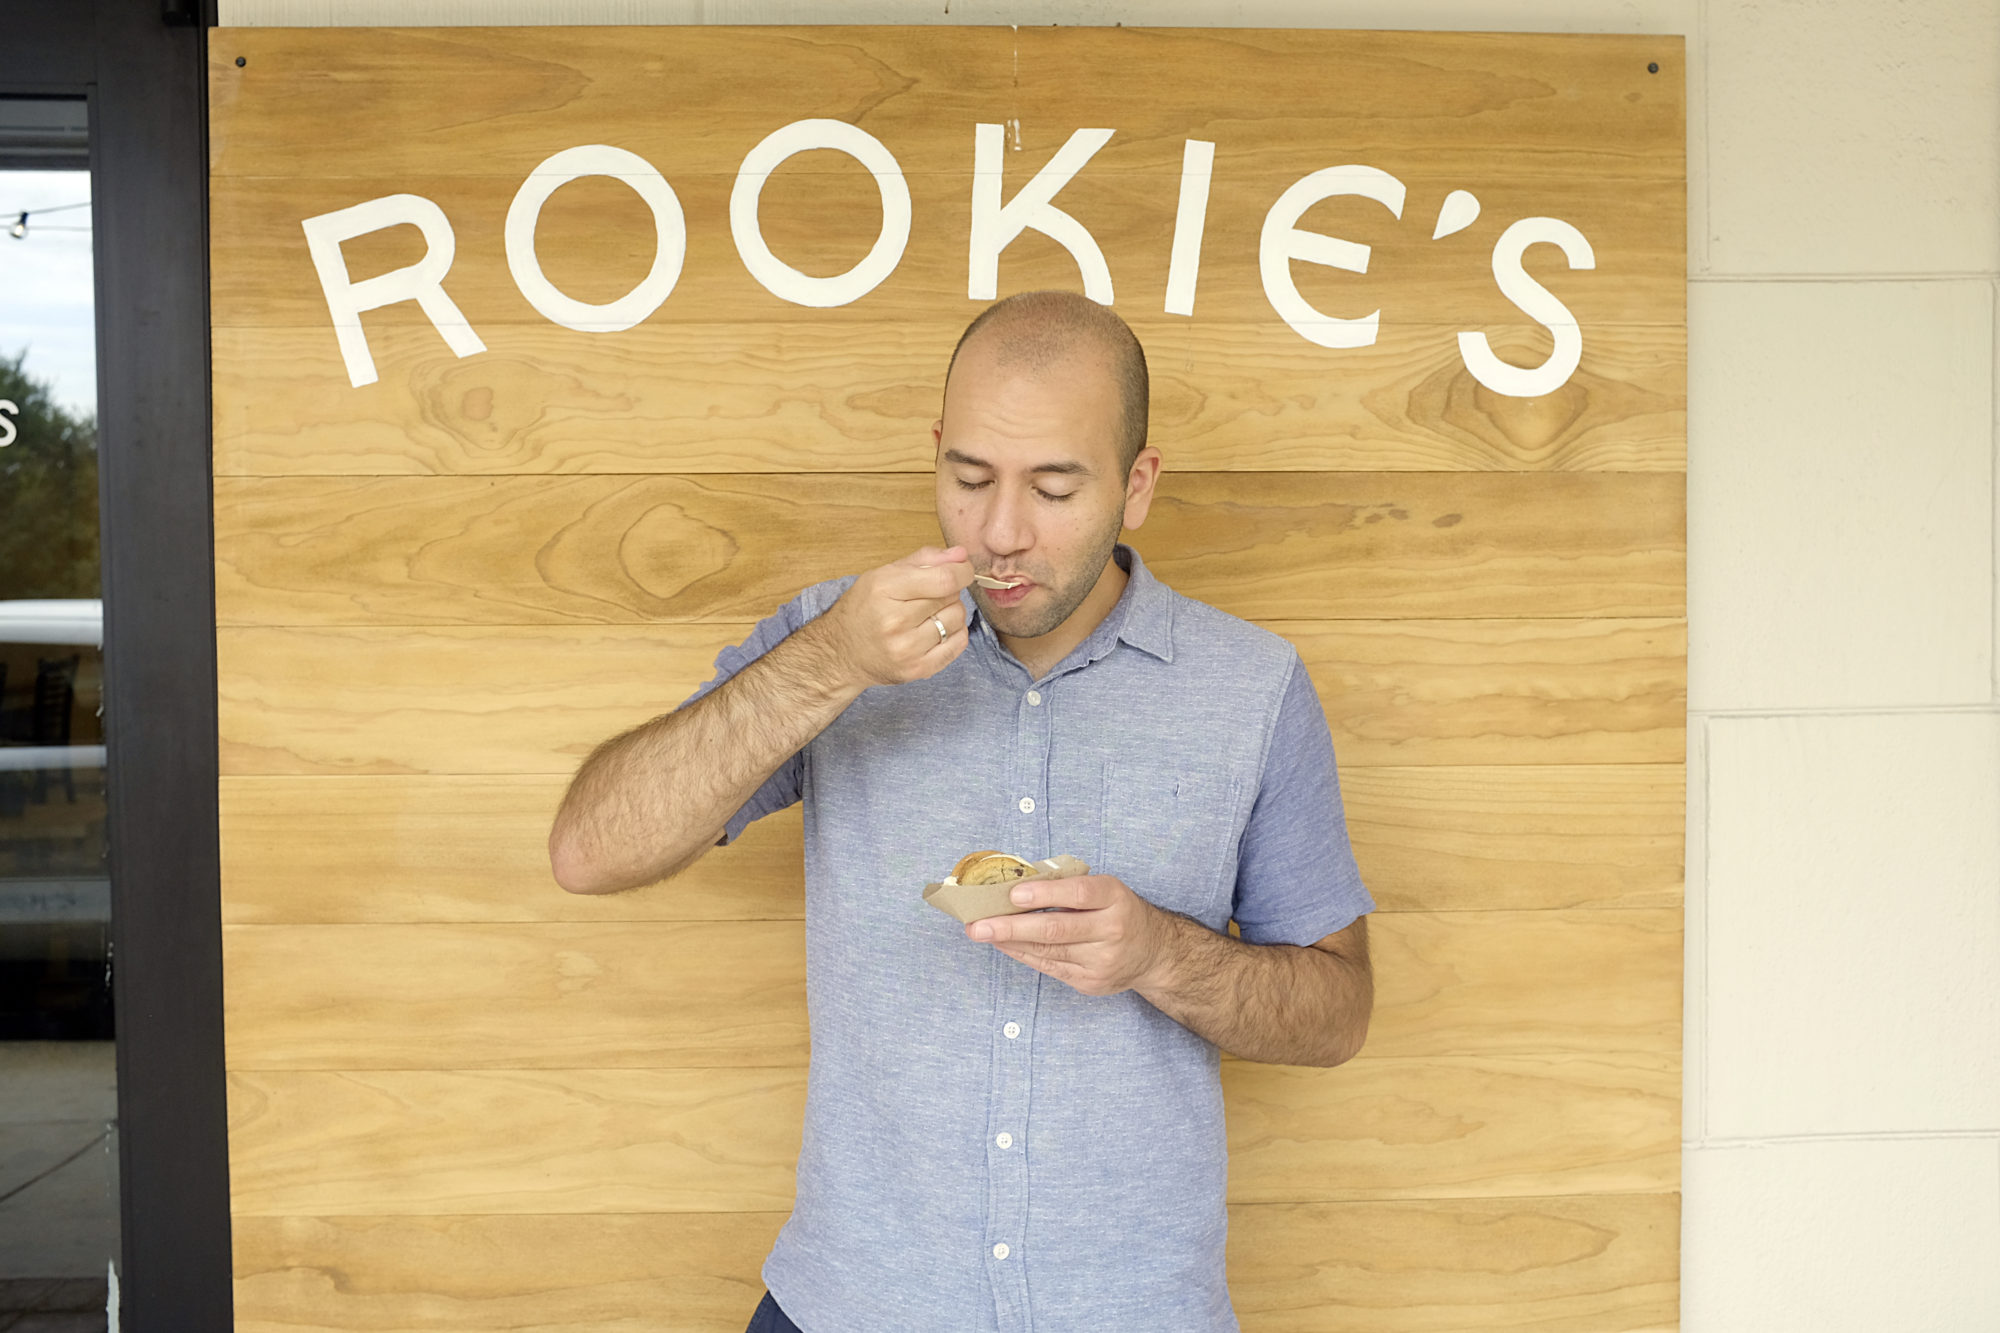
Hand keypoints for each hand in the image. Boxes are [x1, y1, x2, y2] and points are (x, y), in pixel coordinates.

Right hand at [813, 545, 975, 688]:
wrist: (841, 653)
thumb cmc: (863, 609)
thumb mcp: (883, 575)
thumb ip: (923, 560)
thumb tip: (960, 554)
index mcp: (884, 590)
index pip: (943, 579)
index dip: (961, 571)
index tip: (961, 569)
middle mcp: (895, 621)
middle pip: (952, 598)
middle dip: (949, 592)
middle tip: (930, 596)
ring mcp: (907, 649)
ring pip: (957, 620)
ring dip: (951, 613)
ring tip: (930, 614)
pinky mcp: (918, 670)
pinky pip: (957, 645)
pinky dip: (954, 634)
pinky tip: (936, 631)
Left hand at [966, 875, 1180, 996]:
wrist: (1153, 952)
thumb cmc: (1118, 911)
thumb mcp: (1105, 889)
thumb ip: (1068, 886)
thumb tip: (1015, 884)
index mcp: (1115, 897)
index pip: (1079, 893)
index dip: (1045, 893)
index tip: (1013, 894)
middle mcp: (1112, 930)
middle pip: (1056, 929)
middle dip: (1011, 927)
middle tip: (977, 925)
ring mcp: (1102, 960)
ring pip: (1048, 951)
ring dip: (1010, 942)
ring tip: (982, 932)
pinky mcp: (1091, 982)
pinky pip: (1049, 968)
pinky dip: (1023, 955)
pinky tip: (1004, 946)